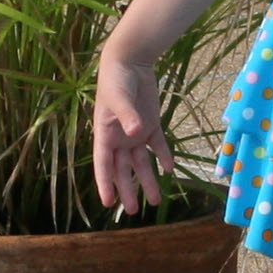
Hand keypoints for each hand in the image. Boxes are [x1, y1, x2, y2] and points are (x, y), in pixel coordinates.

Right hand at [92, 49, 169, 215]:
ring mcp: (135, 133)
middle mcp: (119, 138)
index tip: (108, 203)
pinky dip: (164, 156)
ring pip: (141, 163)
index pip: (103, 165)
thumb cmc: (116, 80)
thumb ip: (128, 116)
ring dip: (148, 180)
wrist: (130, 61)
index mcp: (105, 134)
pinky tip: (169, 169)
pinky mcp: (151, 124)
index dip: (105, 184)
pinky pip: (158, 145)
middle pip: (123, 170)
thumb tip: (135, 132)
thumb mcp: (119, 98)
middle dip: (127, 190)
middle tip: (133, 211)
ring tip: (156, 201)